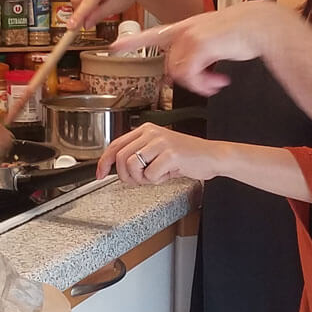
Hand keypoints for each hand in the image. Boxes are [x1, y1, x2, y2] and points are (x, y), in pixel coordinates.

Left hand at [97, 123, 223, 185]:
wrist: (212, 156)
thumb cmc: (187, 156)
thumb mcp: (159, 151)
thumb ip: (139, 154)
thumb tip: (117, 168)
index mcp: (146, 129)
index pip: (116, 144)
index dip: (104, 161)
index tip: (100, 174)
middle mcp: (152, 132)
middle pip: (120, 157)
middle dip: (125, 176)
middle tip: (138, 181)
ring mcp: (161, 142)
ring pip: (131, 166)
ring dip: (141, 179)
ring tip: (155, 176)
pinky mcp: (170, 154)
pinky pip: (150, 174)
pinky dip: (157, 180)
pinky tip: (168, 174)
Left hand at [108, 0, 288, 95]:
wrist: (257, 24)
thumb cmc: (239, 32)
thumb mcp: (211, 38)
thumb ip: (196, 51)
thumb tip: (185, 73)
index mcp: (184, 27)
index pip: (151, 34)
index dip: (132, 42)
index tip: (113, 47)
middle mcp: (183, 31)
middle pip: (173, 66)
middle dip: (190, 80)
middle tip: (210, 85)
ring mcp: (190, 37)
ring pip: (182, 73)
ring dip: (200, 84)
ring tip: (217, 83)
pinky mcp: (200, 46)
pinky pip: (192, 75)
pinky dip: (205, 84)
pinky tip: (220, 81)